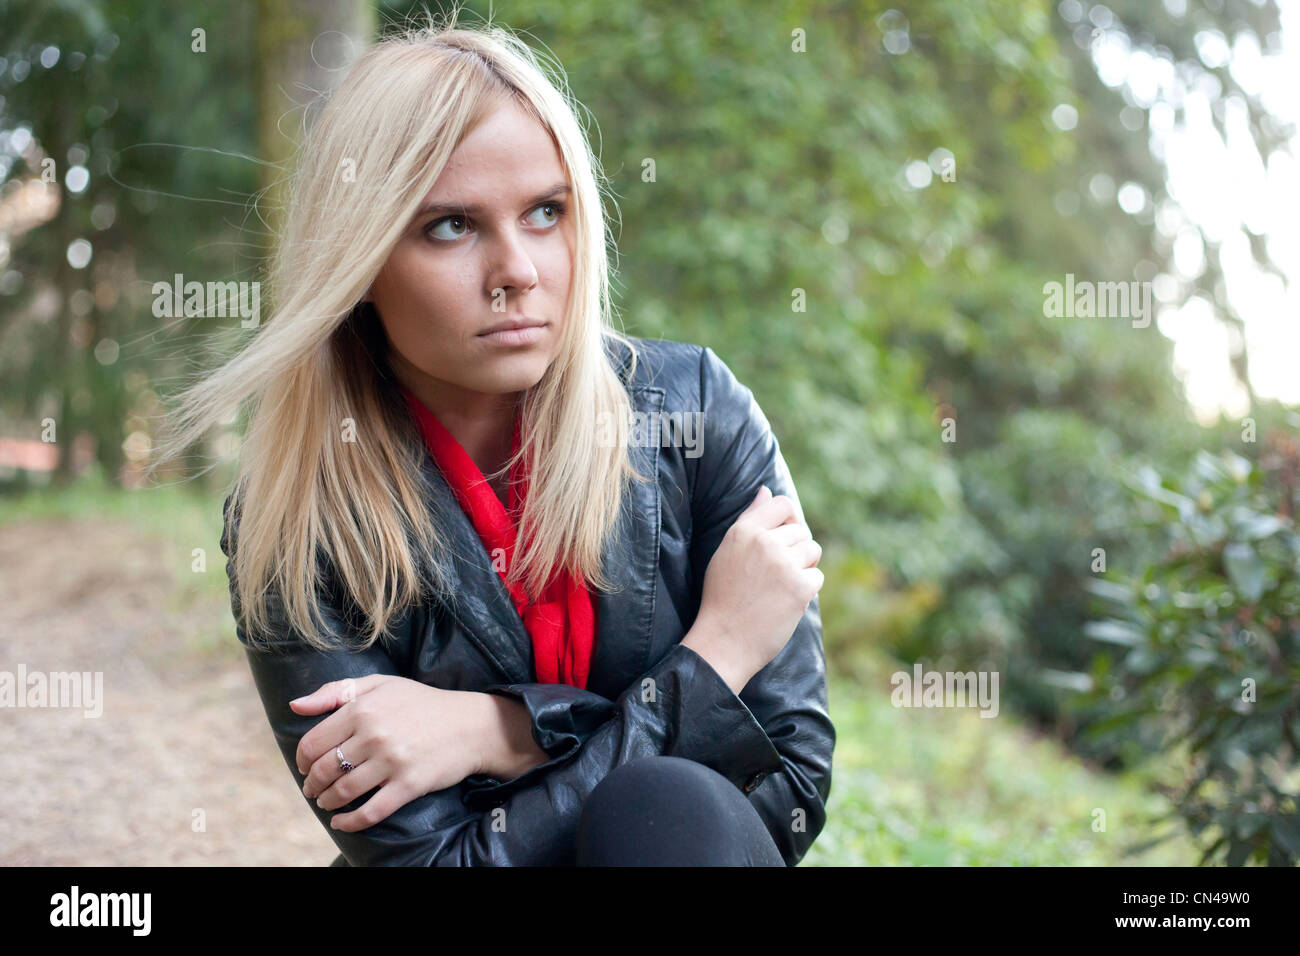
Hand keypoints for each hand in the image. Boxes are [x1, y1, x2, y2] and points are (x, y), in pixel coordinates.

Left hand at [289, 675, 489, 831]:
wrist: (470, 724)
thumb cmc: (421, 703)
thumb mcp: (380, 685)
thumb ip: (335, 692)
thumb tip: (294, 706)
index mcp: (362, 709)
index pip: (313, 743)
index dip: (303, 760)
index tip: (307, 766)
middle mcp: (373, 735)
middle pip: (325, 770)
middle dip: (312, 784)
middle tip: (314, 789)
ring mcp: (391, 762)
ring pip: (343, 792)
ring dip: (327, 802)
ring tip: (326, 802)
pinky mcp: (408, 785)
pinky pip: (371, 812)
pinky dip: (350, 822)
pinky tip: (341, 822)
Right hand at [687, 485, 823, 690]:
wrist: (723, 640)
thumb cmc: (722, 597)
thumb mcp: (727, 551)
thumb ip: (750, 519)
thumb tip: (766, 491)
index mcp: (744, 531)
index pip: (783, 505)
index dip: (790, 519)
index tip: (785, 536)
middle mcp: (765, 542)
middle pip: (801, 531)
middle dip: (795, 550)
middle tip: (775, 575)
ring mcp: (784, 564)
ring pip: (813, 551)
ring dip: (803, 568)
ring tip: (780, 586)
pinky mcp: (800, 587)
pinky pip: (816, 577)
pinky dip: (806, 590)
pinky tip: (785, 602)